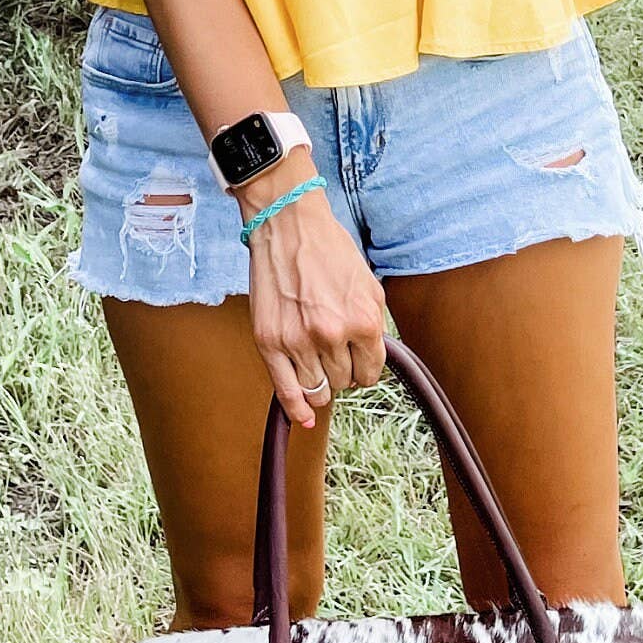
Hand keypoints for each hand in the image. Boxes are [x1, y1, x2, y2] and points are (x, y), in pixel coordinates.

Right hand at [242, 180, 389, 426]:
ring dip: (320, 380)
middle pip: (343, 382)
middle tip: (332, 348)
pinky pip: (287, 391)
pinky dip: (296, 409)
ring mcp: (298, 341)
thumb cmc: (329, 251)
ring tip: (315, 358)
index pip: (371, 373)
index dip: (364, 367)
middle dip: (341, 369)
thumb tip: (371, 361)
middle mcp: (332, 335)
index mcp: (363, 322)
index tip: (356, 359)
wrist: (288, 225)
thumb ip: (373, 327)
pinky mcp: (270, 342)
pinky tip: (303, 417)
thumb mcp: (369, 287)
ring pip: (318, 389)